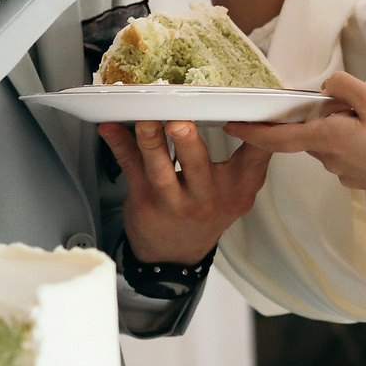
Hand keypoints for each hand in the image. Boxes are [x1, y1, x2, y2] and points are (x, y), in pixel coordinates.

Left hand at [99, 120, 270, 263]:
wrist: (176, 255)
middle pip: (198, 164)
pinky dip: (119, 145)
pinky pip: (131, 168)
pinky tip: (109, 129)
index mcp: (239, 186)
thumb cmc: (206, 211)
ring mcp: (175, 202)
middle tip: (178, 123)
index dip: (256, 134)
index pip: (256, 156)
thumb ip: (244, 156)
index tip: (247, 113)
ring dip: (150, 143)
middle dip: (187, 143)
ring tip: (145, 122)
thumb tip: (247, 110)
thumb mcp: (237, 189)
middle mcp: (209, 196)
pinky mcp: (146, 201)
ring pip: (160, 170)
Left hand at [227, 73, 365, 227]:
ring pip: (330, 141)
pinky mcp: (363, 180)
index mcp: (329, 139)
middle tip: (352, 99)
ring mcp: (347, 173)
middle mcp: (331, 161)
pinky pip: (347, 152)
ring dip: (340, 125)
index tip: (230, 125)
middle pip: (309, 132)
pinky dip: (356, 138)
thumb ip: (344, 88)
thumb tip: (325, 87)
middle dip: (318, 114)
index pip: (278, 138)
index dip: (252, 131)